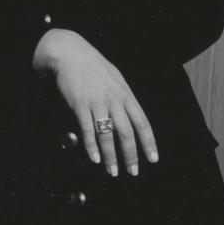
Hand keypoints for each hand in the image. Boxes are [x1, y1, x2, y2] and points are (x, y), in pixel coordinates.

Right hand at [33, 29, 158, 175]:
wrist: (70, 53)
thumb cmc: (93, 66)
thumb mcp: (116, 79)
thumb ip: (123, 98)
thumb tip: (130, 116)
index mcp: (126, 95)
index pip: (142, 123)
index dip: (149, 143)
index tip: (153, 159)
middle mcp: (114, 100)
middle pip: (126, 133)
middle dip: (131, 155)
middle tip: (133, 172)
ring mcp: (97, 103)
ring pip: (107, 135)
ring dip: (110, 156)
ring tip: (112, 171)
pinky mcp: (79, 104)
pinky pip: (87, 130)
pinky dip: (91, 146)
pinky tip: (94, 158)